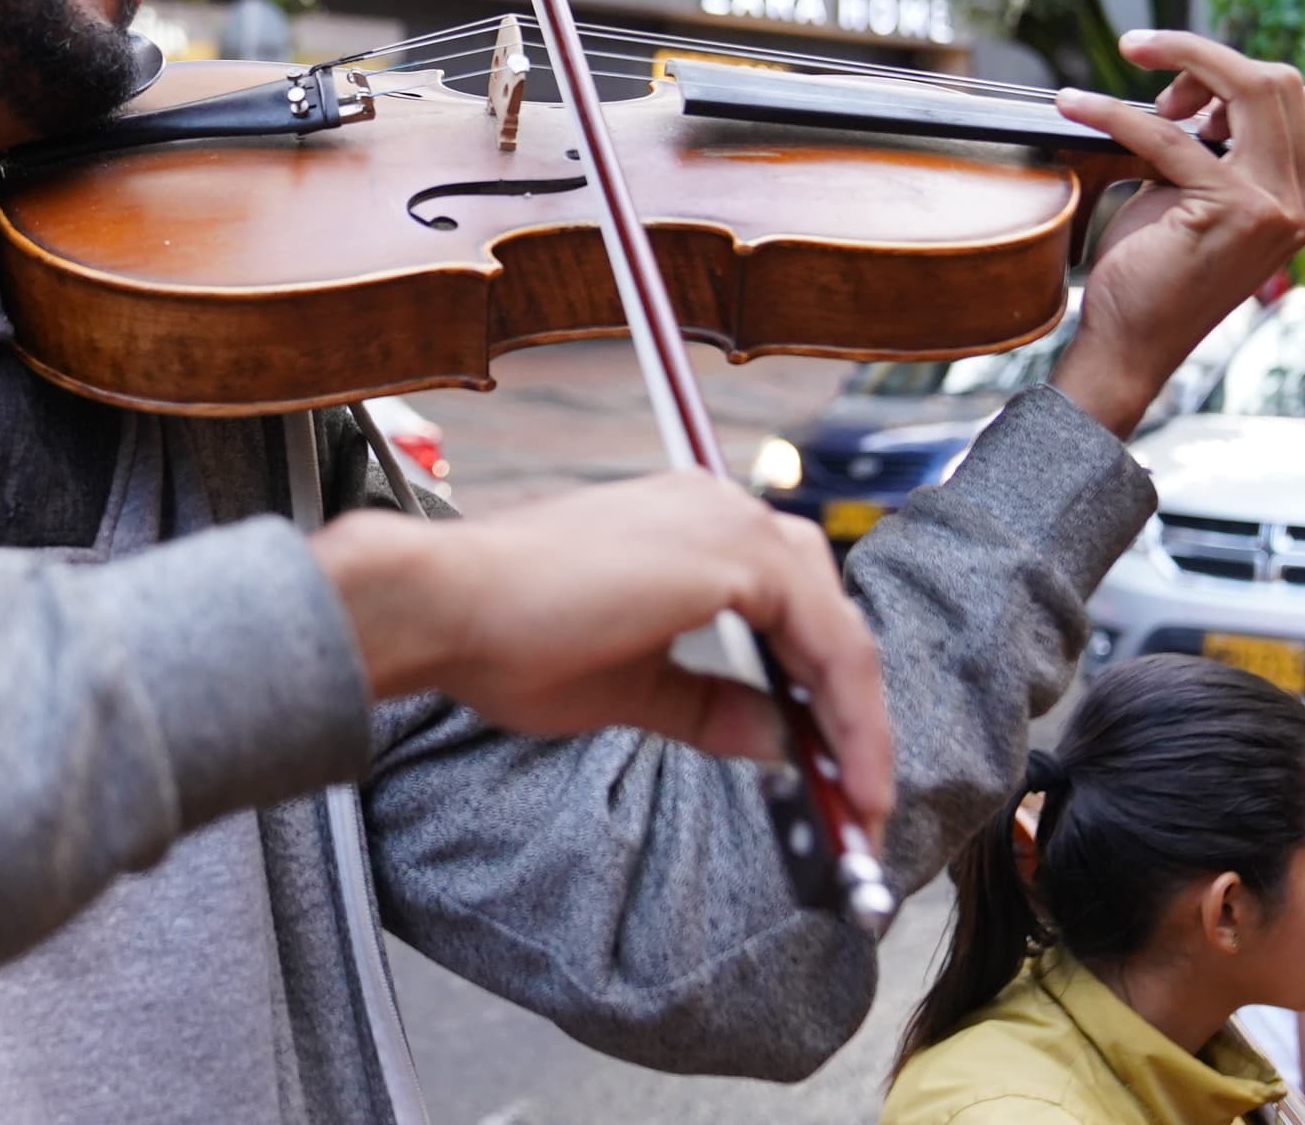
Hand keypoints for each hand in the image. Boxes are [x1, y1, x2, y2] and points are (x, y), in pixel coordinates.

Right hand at [311, 473, 894, 833]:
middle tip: (858, 792)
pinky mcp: (734, 556)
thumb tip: (780, 742)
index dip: (821, 692)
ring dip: (858, 717)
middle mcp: (720, 508)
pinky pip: (829, 642)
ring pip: (838, 626)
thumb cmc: (507, 639)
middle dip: (851, 708)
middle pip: (827, 611)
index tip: (834, 769)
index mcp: (692, 527)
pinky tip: (844, 769)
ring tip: (860, 796)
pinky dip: (848, 711)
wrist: (445, 605)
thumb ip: (712, 706)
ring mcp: (730, 524)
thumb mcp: (634, 688)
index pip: (791, 607)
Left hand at [1048, 31, 1304, 436]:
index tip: (1170, 87)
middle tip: (1143, 61)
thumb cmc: (1149, 273)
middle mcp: (1299, 199)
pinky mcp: (1234, 210)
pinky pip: (1171, 136)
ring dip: (1183, 60)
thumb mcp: (1189, 196)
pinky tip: (1074, 105)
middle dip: (1207, 57)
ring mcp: (1276, 205)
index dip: (1228, 75)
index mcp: (1296, 195)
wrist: (1130, 345)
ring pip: (1251, 88)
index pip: (1291, 101)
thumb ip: (1208, 148)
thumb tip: (1195, 90)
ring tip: (1124, 73)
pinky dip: (1115, 112)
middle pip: (1280, 82)